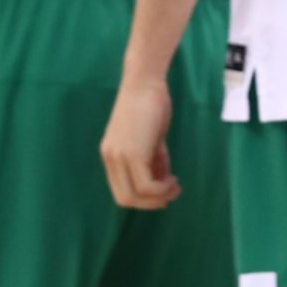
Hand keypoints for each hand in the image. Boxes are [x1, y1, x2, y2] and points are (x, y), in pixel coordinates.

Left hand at [100, 77, 180, 209]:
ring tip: (176, 186)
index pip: (122, 190)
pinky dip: (161, 188)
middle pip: (125, 199)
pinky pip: (145, 185)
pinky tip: (173, 179)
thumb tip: (162, 181)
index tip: (165, 191)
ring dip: (158, 197)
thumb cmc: (151, 103)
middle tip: (171, 194)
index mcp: (112, 156)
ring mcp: (119, 157)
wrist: (145, 83)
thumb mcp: (152, 137)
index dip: (143, 198)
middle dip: (150, 203)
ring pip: (134, 195)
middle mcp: (111, 159)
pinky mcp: (132, 154)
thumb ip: (154, 159)